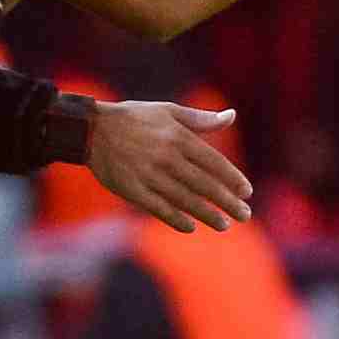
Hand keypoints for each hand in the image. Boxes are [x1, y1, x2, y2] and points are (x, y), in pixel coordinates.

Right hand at [87, 101, 253, 232]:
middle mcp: (166, 157)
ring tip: (224, 225)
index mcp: (178, 137)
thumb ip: (201, 119)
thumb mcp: (169, 111)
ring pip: (184, 199)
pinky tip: (191, 227)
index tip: (247, 192)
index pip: (214, 162)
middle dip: (227, 201)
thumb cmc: (134, 118)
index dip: (232, 178)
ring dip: (207, 214)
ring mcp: (149, 175)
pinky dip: (176, 219)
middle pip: (204, 184)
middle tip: (245, 215)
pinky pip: (158, 208)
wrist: (92, 129)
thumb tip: (232, 116)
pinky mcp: (132, 189)